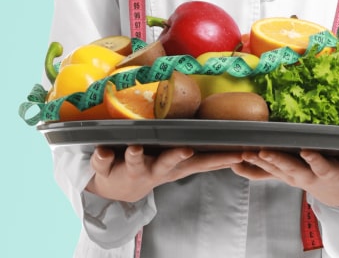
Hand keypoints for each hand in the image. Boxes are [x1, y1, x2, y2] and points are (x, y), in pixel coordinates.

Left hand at [85, 145, 244, 203]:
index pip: (200, 163)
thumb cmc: (152, 168)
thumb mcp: (177, 168)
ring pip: (134, 162)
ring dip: (135, 156)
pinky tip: (102, 149)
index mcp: (172, 167)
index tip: (237, 155)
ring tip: (135, 147)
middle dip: (176, 157)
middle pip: (167, 163)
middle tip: (186, 150)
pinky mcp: (107, 168)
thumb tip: (235, 151)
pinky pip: (102, 161)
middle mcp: (153, 169)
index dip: (218, 160)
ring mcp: (130, 169)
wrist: (116, 191)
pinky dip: (102, 156)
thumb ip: (202, 159)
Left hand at [232, 149, 338, 207]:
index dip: (315, 160)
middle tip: (264, 151)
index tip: (307, 151)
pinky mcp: (287, 176)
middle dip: (278, 161)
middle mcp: (309, 178)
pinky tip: (235, 163)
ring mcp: (296, 178)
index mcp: (330, 174)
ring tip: (245, 153)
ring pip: (276, 171)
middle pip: (293, 170)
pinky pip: (267, 174)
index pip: (323, 167)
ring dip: (260, 163)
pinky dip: (250, 169)